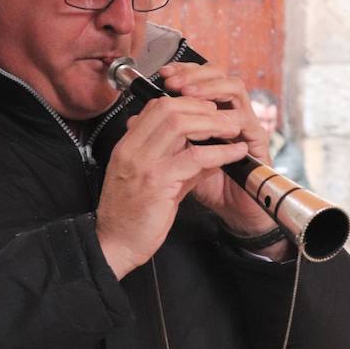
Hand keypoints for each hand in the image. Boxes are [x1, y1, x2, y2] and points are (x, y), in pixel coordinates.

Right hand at [96, 90, 250, 278]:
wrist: (115, 246)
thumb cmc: (132, 217)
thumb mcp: (153, 181)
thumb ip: (175, 161)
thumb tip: (206, 148)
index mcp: (127, 146)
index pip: (156, 107)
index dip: (186, 102)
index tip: (207, 109)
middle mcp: (132, 150)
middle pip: (169, 109)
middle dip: (201, 107)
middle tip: (224, 115)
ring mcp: (143, 165)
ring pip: (181, 125)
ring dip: (213, 123)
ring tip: (234, 128)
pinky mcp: (157, 183)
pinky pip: (195, 157)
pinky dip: (220, 151)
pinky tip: (235, 153)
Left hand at [158, 63, 289, 250]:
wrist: (232, 210)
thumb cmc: (207, 184)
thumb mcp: (176, 158)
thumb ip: (160, 138)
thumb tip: (133, 121)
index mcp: (210, 111)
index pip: (199, 77)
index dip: (183, 72)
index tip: (163, 75)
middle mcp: (229, 111)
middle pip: (217, 74)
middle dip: (193, 74)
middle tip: (173, 81)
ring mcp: (245, 123)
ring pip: (234, 87)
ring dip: (210, 87)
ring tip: (189, 93)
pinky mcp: (258, 140)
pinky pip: (245, 120)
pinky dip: (227, 117)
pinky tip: (210, 120)